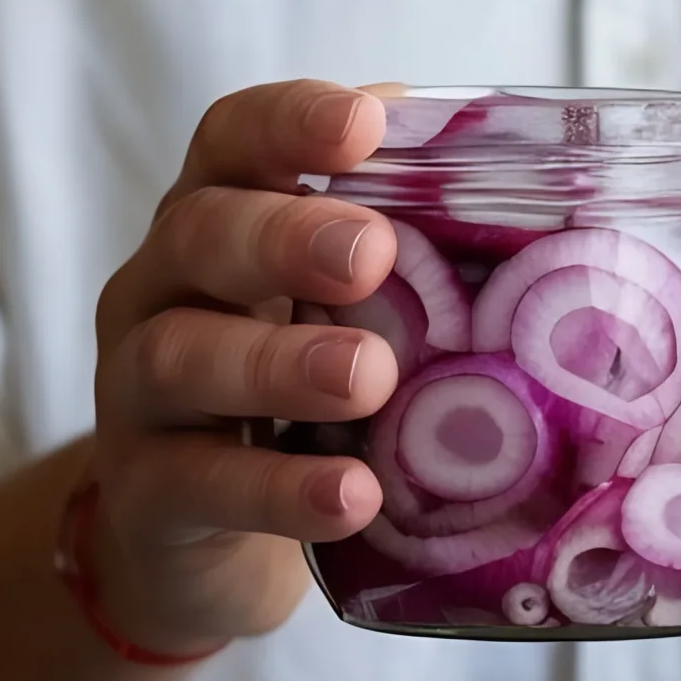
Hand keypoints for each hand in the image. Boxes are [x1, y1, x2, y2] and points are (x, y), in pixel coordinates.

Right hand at [89, 79, 399, 651]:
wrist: (202, 557)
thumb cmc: (302, 411)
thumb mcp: (355, 323)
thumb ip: (420, 265)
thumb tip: (541, 207)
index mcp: (223, 224)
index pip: (233, 143)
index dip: (288, 123)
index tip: (363, 125)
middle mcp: (164, 292)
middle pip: (199, 234)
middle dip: (286, 237)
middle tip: (372, 255)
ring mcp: (139, 395)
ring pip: (180, 356)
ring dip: (278, 362)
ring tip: (368, 379)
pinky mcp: (144, 495)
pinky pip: (197, 483)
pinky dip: (277, 490)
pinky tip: (351, 496)